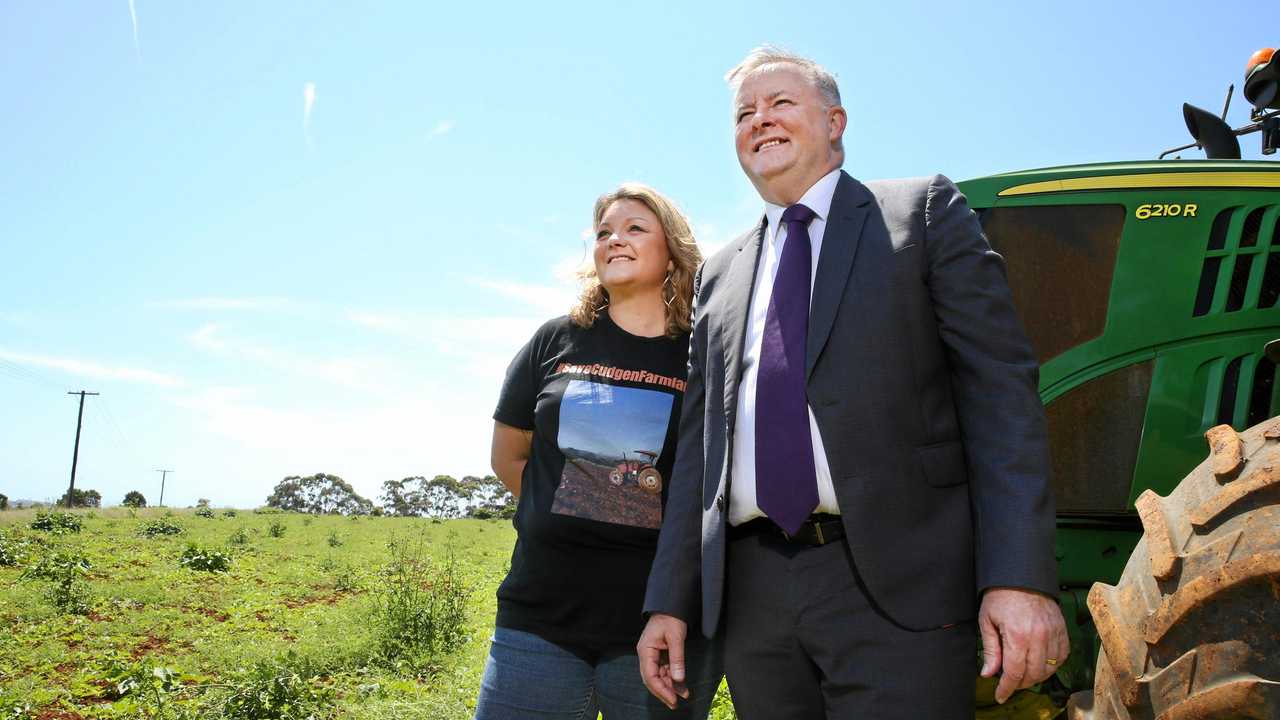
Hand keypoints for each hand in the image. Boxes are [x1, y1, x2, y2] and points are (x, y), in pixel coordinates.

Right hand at [637, 613, 688, 709]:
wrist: (670, 606)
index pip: (650, 676)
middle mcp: (646, 655)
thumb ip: (677, 658)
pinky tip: (681, 686)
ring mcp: (652, 655)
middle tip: (675, 704)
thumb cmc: (671, 618)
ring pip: (658, 677)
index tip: (672, 699)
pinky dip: (672, 679)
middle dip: (663, 692)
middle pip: (652, 679)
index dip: (661, 690)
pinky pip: (664, 671)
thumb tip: (679, 679)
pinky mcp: (659, 655)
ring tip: (683, 696)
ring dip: (669, 687)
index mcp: (645, 650)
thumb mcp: (676, 637)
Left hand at [978, 587, 1068, 703]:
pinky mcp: (1062, 629)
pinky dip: (1053, 664)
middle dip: (1020, 683)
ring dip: (1036, 676)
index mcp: (1017, 636)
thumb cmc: (1001, 596)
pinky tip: (1041, 662)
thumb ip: (990, 650)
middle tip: (1010, 683)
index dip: (1007, 688)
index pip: (1014, 673)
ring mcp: (1053, 633)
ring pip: (1050, 668)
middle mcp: (1038, 637)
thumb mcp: (987, 621)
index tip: (1001, 695)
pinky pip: (1062, 656)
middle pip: (1033, 674)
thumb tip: (988, 673)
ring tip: (1024, 673)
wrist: (1021, 575)